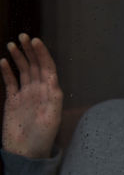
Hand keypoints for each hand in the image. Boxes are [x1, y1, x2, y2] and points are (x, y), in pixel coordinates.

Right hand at [1, 33, 62, 157]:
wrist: (26, 152)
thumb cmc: (43, 137)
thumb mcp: (52, 118)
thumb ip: (54, 100)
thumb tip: (53, 83)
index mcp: (50, 91)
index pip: (47, 67)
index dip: (42, 53)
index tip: (36, 41)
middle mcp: (39, 89)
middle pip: (35, 65)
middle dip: (30, 50)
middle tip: (23, 36)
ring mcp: (26, 94)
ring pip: (23, 70)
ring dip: (18, 57)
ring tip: (12, 44)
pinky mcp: (13, 101)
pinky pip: (10, 82)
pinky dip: (6, 72)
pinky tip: (3, 62)